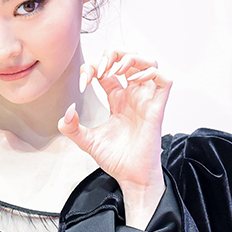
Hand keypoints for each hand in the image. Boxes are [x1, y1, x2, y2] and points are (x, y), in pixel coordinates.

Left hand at [58, 49, 170, 227]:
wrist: (131, 177)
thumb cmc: (116, 160)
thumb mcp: (87, 141)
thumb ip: (71, 128)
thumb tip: (67, 112)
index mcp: (117, 100)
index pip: (108, 71)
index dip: (94, 68)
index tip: (83, 82)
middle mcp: (132, 97)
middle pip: (128, 60)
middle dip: (113, 55)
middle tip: (101, 67)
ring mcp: (146, 101)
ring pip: (148, 64)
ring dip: (132, 59)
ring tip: (117, 69)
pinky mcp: (157, 109)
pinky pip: (164, 81)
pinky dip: (152, 73)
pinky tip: (135, 79)